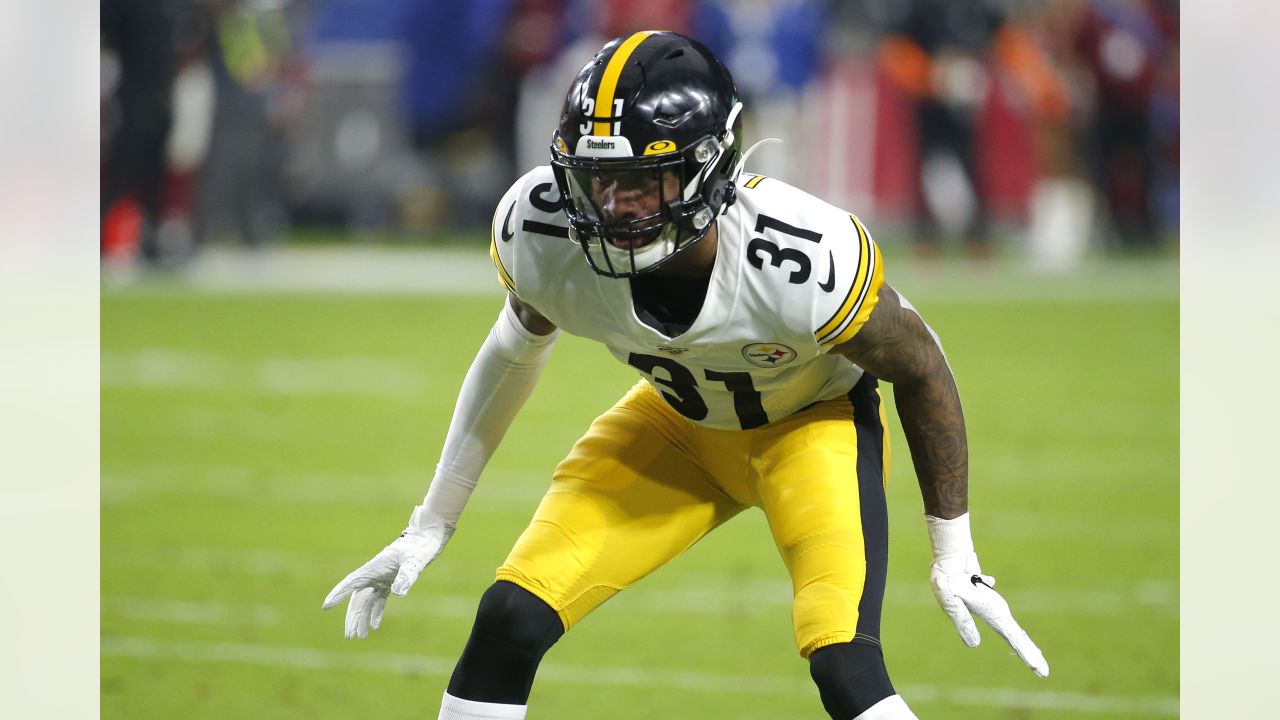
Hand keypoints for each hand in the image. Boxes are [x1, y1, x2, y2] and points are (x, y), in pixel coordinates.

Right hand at [321, 505, 454, 638]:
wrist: (428, 536)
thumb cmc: (421, 545)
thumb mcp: (415, 561)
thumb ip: (407, 575)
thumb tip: (398, 593)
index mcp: (375, 567)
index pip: (352, 583)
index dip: (339, 594)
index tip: (326, 606)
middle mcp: (374, 573)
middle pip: (358, 598)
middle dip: (352, 617)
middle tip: (349, 636)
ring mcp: (381, 578)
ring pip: (367, 602)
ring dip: (362, 618)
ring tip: (361, 637)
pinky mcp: (390, 581)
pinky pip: (378, 600)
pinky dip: (376, 613)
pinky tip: (375, 626)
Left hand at [927, 514, 1048, 676]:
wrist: (951, 560)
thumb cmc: (948, 580)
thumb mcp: (952, 603)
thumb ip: (963, 622)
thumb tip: (974, 645)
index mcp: (993, 611)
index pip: (1013, 637)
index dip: (1026, 653)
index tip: (1038, 668)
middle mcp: (998, 610)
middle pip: (1018, 637)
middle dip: (1030, 654)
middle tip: (1044, 673)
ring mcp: (995, 608)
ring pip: (1013, 631)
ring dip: (1025, 647)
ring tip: (1036, 664)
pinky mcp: (989, 606)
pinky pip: (1004, 625)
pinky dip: (1015, 637)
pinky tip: (1018, 643)